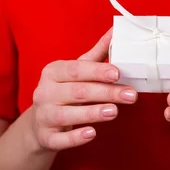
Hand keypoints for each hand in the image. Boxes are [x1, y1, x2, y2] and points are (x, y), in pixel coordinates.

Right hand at [30, 29, 137, 151]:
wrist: (39, 125)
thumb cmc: (64, 92)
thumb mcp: (77, 71)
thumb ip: (97, 54)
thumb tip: (116, 30)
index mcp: (53, 72)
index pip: (76, 70)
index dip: (97, 71)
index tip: (118, 73)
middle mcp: (44, 92)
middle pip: (78, 92)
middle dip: (106, 93)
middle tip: (131, 95)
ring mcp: (44, 116)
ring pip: (68, 115)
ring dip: (92, 113)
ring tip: (114, 111)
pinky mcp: (46, 137)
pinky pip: (60, 139)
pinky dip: (75, 137)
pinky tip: (92, 133)